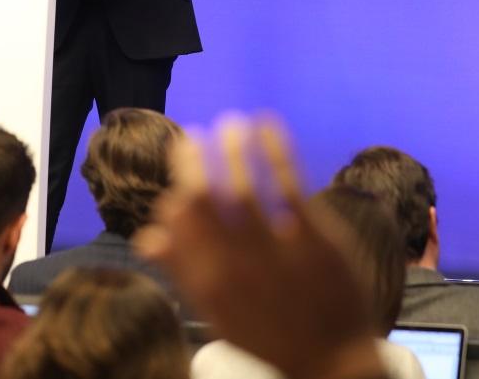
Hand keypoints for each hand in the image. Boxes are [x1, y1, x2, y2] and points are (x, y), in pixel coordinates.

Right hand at [137, 115, 385, 378]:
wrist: (333, 362)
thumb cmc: (269, 332)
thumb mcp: (217, 311)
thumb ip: (182, 271)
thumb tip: (146, 237)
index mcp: (208, 283)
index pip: (180, 222)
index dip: (176, 190)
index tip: (180, 171)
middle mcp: (236, 265)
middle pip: (207, 198)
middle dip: (195, 160)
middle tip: (192, 135)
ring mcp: (276, 251)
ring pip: (244, 186)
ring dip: (233, 148)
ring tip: (230, 123)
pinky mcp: (314, 239)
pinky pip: (288, 184)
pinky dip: (275, 149)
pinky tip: (267, 124)